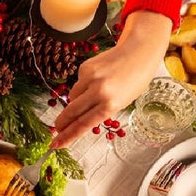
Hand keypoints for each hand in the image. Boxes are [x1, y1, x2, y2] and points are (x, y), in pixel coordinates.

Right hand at [51, 11, 171, 148]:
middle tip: (56, 129)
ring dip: (75, 102)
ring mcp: (89, 78)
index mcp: (111, 104)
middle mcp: (98, 91)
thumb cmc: (136, 79)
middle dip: (62, 123)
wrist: (139, 51)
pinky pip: (77, 84)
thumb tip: (79, 117)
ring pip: (72, 97)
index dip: (68, 136)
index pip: (84, 124)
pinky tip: (96, 80)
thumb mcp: (123, 101)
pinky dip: (82, 87)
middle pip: (71, 112)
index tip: (56, 144)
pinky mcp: (84, 68)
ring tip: (91, 96)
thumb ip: (102, 110)